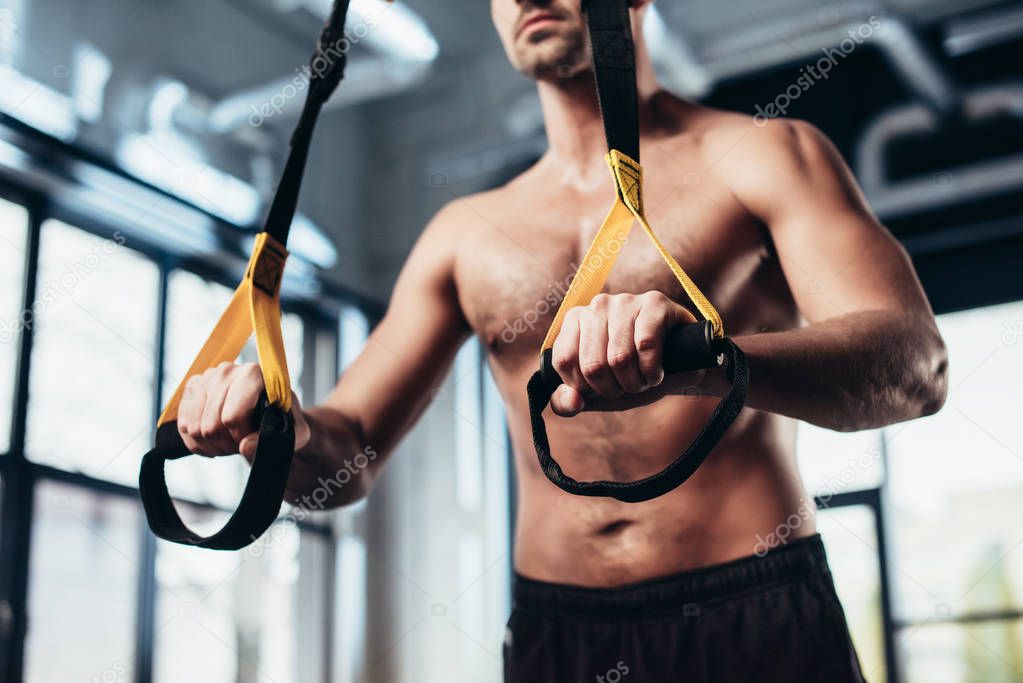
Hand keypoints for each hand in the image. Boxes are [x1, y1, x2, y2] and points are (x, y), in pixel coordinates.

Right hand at [177, 362, 310, 459]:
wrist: (270, 412)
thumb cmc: (283, 420)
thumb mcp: (295, 433)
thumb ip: (275, 440)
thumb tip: (245, 446)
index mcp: (254, 374)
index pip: (232, 417)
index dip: (241, 437)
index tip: (252, 438)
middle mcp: (227, 371)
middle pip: (211, 425)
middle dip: (226, 444)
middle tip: (240, 443)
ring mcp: (206, 378)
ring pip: (194, 428)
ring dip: (212, 445)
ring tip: (229, 441)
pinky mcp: (191, 389)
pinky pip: (182, 425)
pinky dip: (196, 442)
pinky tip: (213, 441)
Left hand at [549, 291, 699, 416]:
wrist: (679, 363)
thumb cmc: (631, 374)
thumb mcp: (595, 392)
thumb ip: (568, 402)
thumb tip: (573, 401)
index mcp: (575, 320)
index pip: (565, 361)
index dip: (585, 387)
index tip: (602, 387)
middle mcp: (597, 305)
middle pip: (593, 365)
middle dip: (613, 389)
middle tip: (627, 386)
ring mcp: (626, 301)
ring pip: (620, 358)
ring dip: (635, 383)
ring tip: (643, 379)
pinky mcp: (655, 304)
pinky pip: (646, 346)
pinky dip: (652, 371)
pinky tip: (657, 372)